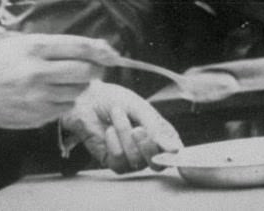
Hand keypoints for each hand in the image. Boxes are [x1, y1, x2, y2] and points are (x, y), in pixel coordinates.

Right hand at [0, 34, 117, 128]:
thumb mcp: (22, 43)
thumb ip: (57, 45)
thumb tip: (97, 48)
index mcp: (35, 48)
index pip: (80, 47)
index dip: (101, 50)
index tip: (112, 54)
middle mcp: (38, 72)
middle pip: (86, 71)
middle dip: (95, 70)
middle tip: (92, 69)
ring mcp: (38, 97)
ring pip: (79, 91)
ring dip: (79, 86)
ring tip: (64, 81)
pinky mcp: (37, 116)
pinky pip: (66, 107)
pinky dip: (65, 100)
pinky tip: (51, 94)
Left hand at [60, 80, 181, 172]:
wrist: (88, 99)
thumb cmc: (115, 100)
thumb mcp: (139, 107)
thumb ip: (155, 128)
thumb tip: (174, 149)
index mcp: (160, 135)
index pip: (175, 153)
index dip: (174, 154)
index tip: (169, 147)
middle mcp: (148, 150)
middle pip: (158, 164)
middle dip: (147, 147)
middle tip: (138, 129)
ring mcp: (131, 158)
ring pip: (136, 161)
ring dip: (125, 134)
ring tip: (117, 114)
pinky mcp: (114, 162)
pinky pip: (119, 161)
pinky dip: (113, 142)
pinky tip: (109, 129)